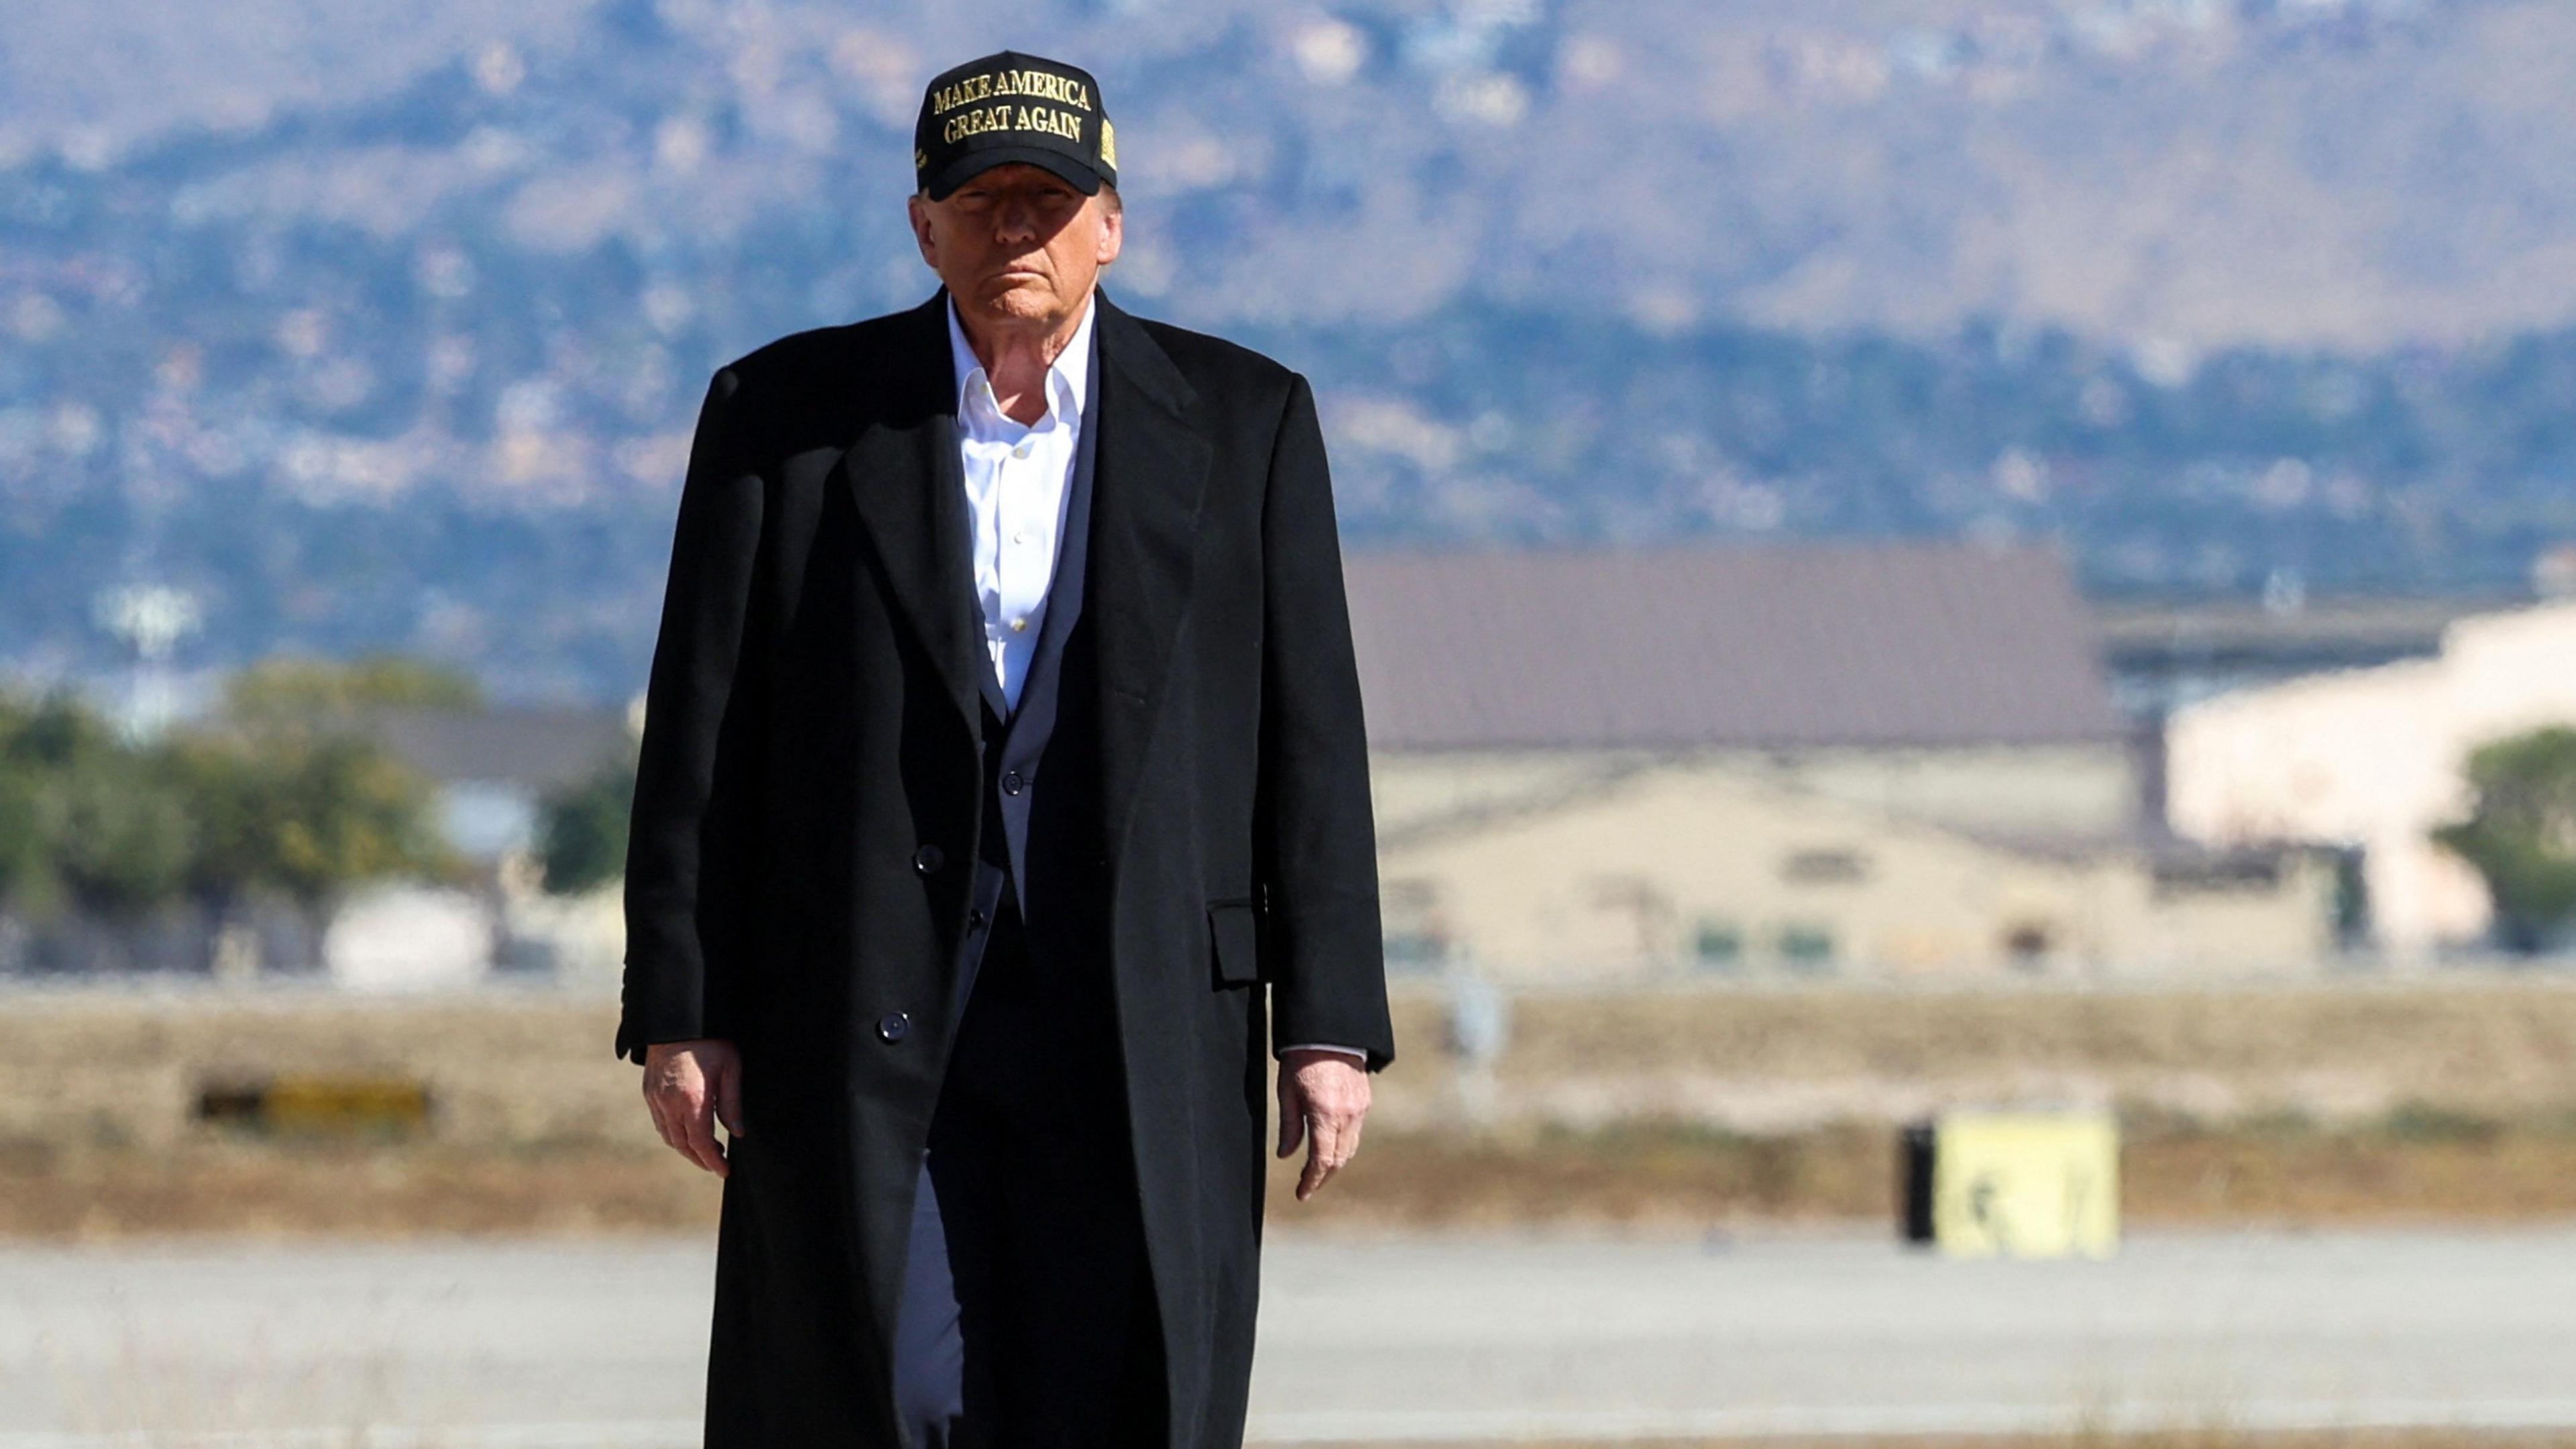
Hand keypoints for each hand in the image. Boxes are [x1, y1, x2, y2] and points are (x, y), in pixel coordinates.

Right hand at [642, 1038, 743, 1177]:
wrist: (677, 1019)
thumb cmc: (710, 1041)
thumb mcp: (731, 1069)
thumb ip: (732, 1104)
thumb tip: (738, 1133)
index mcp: (693, 1100)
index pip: (702, 1144)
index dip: (713, 1162)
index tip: (725, 1171)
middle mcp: (670, 1103)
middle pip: (683, 1145)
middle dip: (701, 1159)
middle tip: (718, 1164)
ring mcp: (656, 1098)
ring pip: (669, 1137)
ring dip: (687, 1149)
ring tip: (707, 1150)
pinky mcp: (649, 1092)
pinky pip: (660, 1123)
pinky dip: (674, 1135)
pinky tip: (688, 1132)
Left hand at [1275, 1049, 1370, 1201]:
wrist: (1329, 1030)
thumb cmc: (1301, 1059)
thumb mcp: (1286, 1092)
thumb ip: (1289, 1126)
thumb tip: (1285, 1155)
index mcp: (1325, 1114)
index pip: (1321, 1161)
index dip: (1311, 1181)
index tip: (1301, 1194)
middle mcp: (1347, 1115)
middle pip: (1338, 1160)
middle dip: (1322, 1177)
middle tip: (1307, 1186)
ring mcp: (1359, 1108)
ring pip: (1350, 1148)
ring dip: (1334, 1163)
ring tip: (1317, 1171)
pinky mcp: (1364, 1101)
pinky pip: (1355, 1132)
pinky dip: (1343, 1145)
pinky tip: (1330, 1146)